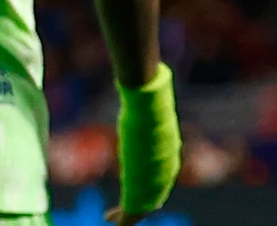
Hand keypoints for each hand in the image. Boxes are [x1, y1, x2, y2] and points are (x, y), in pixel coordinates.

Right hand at [110, 66, 179, 224]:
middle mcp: (164, 170)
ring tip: (113, 219)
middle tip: (120, 212)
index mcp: (166, 153)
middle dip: (136, 205)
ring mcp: (155, 182)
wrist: (147, 111)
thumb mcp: (141, 102)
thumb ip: (140, 95)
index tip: (134, 189)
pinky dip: (123, 218)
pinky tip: (111, 219)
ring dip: (128, 214)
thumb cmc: (144, 101)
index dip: (145, 186)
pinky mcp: (143, 191)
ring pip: (141, 205)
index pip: (157, 175)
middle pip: (150, 194)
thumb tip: (137, 66)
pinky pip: (133, 210)